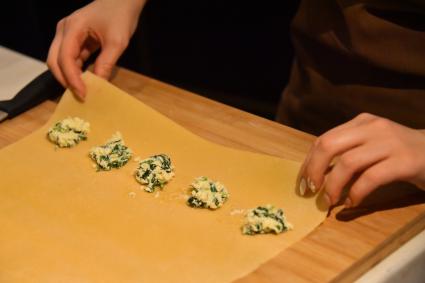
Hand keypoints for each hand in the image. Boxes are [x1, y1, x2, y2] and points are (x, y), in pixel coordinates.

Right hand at [47, 0, 145, 99]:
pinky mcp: (75, 40)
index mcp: (73, 27)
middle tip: (80, 96)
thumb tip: (99, 85)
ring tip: (84, 91)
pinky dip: (76, 71)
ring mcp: (67, 34)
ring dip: (70, 77)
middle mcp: (64, 30)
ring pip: (60, 61)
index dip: (72, 78)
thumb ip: (106, 63)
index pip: (65, 58)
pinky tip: (86, 81)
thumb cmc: (121, 16)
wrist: (123, 1)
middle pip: (54, 61)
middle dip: (65, 80)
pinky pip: (71, 59)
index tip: (83, 94)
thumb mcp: (117, 42)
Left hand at [298, 113, 424, 207]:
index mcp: (361, 123)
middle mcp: (373, 127)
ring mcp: (390, 142)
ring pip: (348, 163)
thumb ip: (348, 153)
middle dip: (314, 170)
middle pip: (329, 145)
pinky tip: (353, 203)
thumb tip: (317, 175)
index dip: (309, 162)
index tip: (304, 181)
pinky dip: (356, 193)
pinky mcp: (405, 161)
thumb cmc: (400, 153)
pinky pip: (371, 178)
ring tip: (330, 201)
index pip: (324, 139)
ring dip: (333, 186)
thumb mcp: (372, 146)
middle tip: (312, 190)